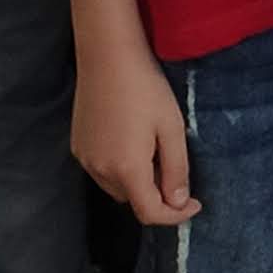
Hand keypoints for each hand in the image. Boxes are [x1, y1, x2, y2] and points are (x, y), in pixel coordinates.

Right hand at [75, 46, 199, 227]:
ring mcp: (84, 159)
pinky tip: (131, 140)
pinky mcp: (77, 146)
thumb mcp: (172, 127)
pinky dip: (119, 168)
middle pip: (133, 200)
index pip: (150, 213)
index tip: (195, 204)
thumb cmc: (146, 88)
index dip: (175, 215)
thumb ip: (177, 169)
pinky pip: (102, 171)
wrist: (108, 56)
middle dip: (157, 194)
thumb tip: (178, 203)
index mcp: (127, 169)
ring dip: (137, 181)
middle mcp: (100, 171)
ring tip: (152, 149)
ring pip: (117, 187)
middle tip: (173, 165)